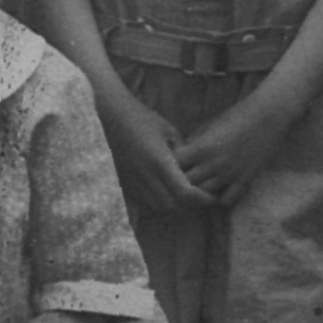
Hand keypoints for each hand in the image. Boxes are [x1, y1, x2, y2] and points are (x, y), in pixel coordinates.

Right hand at [99, 90, 217, 219]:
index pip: (186, 193)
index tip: (213, 197)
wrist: (108, 115)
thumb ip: (183, 152)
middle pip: (173, 206)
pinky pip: (144, 202)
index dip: (202, 199)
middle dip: (190, 207)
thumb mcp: (169, 131)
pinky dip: (158, 204)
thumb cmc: (141, 118)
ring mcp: (133, 180)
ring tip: (183, 199)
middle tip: (201, 200)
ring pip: (158, 207)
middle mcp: (146, 176)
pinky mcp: (123, 181)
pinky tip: (164, 194)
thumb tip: (193, 168)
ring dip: (174, 207)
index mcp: (160, 162)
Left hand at [171, 97, 287, 204]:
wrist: (267, 117)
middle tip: (177, 179)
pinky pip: (227, 199)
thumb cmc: (234, 117)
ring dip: (197, 192)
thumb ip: (192, 143)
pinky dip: (218, 199)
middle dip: (179, 182)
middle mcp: (214, 164)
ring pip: (204, 194)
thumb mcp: (207, 126)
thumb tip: (178, 157)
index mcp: (201, 148)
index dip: (168, 165)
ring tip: (194, 188)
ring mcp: (230, 174)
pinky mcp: (245, 179)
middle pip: (186, 183)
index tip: (168, 163)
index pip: (174, 165)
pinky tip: (215, 192)